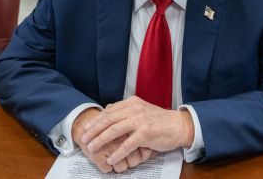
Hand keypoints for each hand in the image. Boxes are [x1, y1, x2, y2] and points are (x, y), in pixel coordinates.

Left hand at [79, 96, 193, 168]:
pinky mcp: (145, 133)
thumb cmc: (159, 121)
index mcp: (131, 103)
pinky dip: (117, 153)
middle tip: (83, 139)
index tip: (86, 128)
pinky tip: (111, 159)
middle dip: (94, 130)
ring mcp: (140, 121)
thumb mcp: (140, 110)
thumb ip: (125, 110)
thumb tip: (107, 110)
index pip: (109, 111)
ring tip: (92, 148)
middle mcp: (134, 109)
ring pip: (114, 130)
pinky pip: (127, 144)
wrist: (178, 126)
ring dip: (101, 140)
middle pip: (108, 120)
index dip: (96, 121)